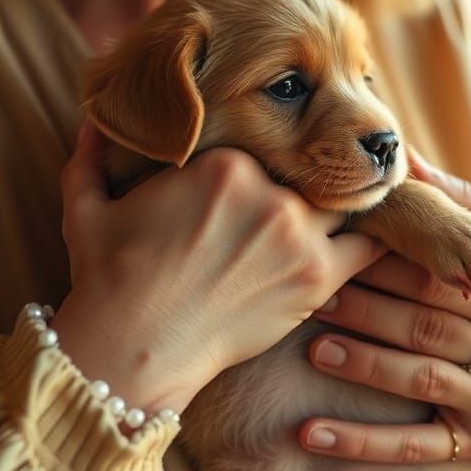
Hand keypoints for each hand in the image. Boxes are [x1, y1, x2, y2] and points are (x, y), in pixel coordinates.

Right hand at [52, 122, 384, 415]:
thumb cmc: (107, 278)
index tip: (263, 176)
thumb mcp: (87, 207)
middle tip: (319, 184)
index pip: (264, 148)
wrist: (131, 350)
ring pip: (342, 201)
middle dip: (308, 177)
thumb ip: (91, 156)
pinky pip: (368, 247)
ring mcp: (296, 233)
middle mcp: (267, 190)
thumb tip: (91, 120)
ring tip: (354, 204)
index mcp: (223, 163)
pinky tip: (383, 235)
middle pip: (308, 170)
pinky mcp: (315, 278)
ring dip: (344, 203)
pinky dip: (377, 238)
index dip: (264, 162)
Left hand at [298, 149, 470, 470]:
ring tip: (313, 346)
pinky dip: (360, 444)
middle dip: (366, 305)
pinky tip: (310, 435)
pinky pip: (412, 447)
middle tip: (313, 289)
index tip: (345, 244)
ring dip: (361, 363)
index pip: (446, 277)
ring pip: (417, 379)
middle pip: (425, 324)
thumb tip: (410, 159)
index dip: (393, 260)